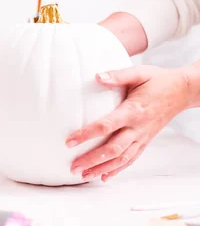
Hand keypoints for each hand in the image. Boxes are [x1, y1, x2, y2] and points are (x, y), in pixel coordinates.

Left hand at [66, 65, 190, 181]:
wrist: (182, 91)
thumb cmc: (157, 80)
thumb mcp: (139, 73)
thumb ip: (118, 75)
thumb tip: (97, 76)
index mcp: (133, 111)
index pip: (107, 126)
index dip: (86, 134)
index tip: (69, 141)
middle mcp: (138, 128)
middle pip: (113, 149)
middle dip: (91, 160)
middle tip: (72, 167)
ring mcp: (143, 137)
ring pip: (121, 159)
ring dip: (101, 169)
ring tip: (83, 176)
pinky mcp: (145, 141)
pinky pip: (131, 159)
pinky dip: (117, 170)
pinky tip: (103, 177)